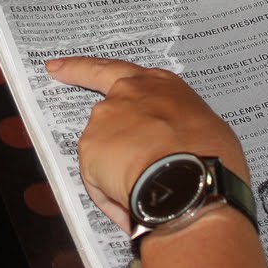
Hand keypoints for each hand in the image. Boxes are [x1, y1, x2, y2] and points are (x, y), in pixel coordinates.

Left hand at [45, 57, 248, 233]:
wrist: (192, 179)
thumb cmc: (211, 154)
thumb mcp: (206, 127)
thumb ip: (176, 126)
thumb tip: (173, 145)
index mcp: (157, 85)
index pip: (111, 69)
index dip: (81, 69)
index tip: (56, 68)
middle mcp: (126, 94)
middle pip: (104, 112)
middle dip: (108, 135)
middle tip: (121, 158)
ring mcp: (104, 119)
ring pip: (103, 151)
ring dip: (118, 170)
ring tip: (150, 190)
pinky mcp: (90, 148)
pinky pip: (98, 178)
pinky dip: (111, 192)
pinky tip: (137, 199)